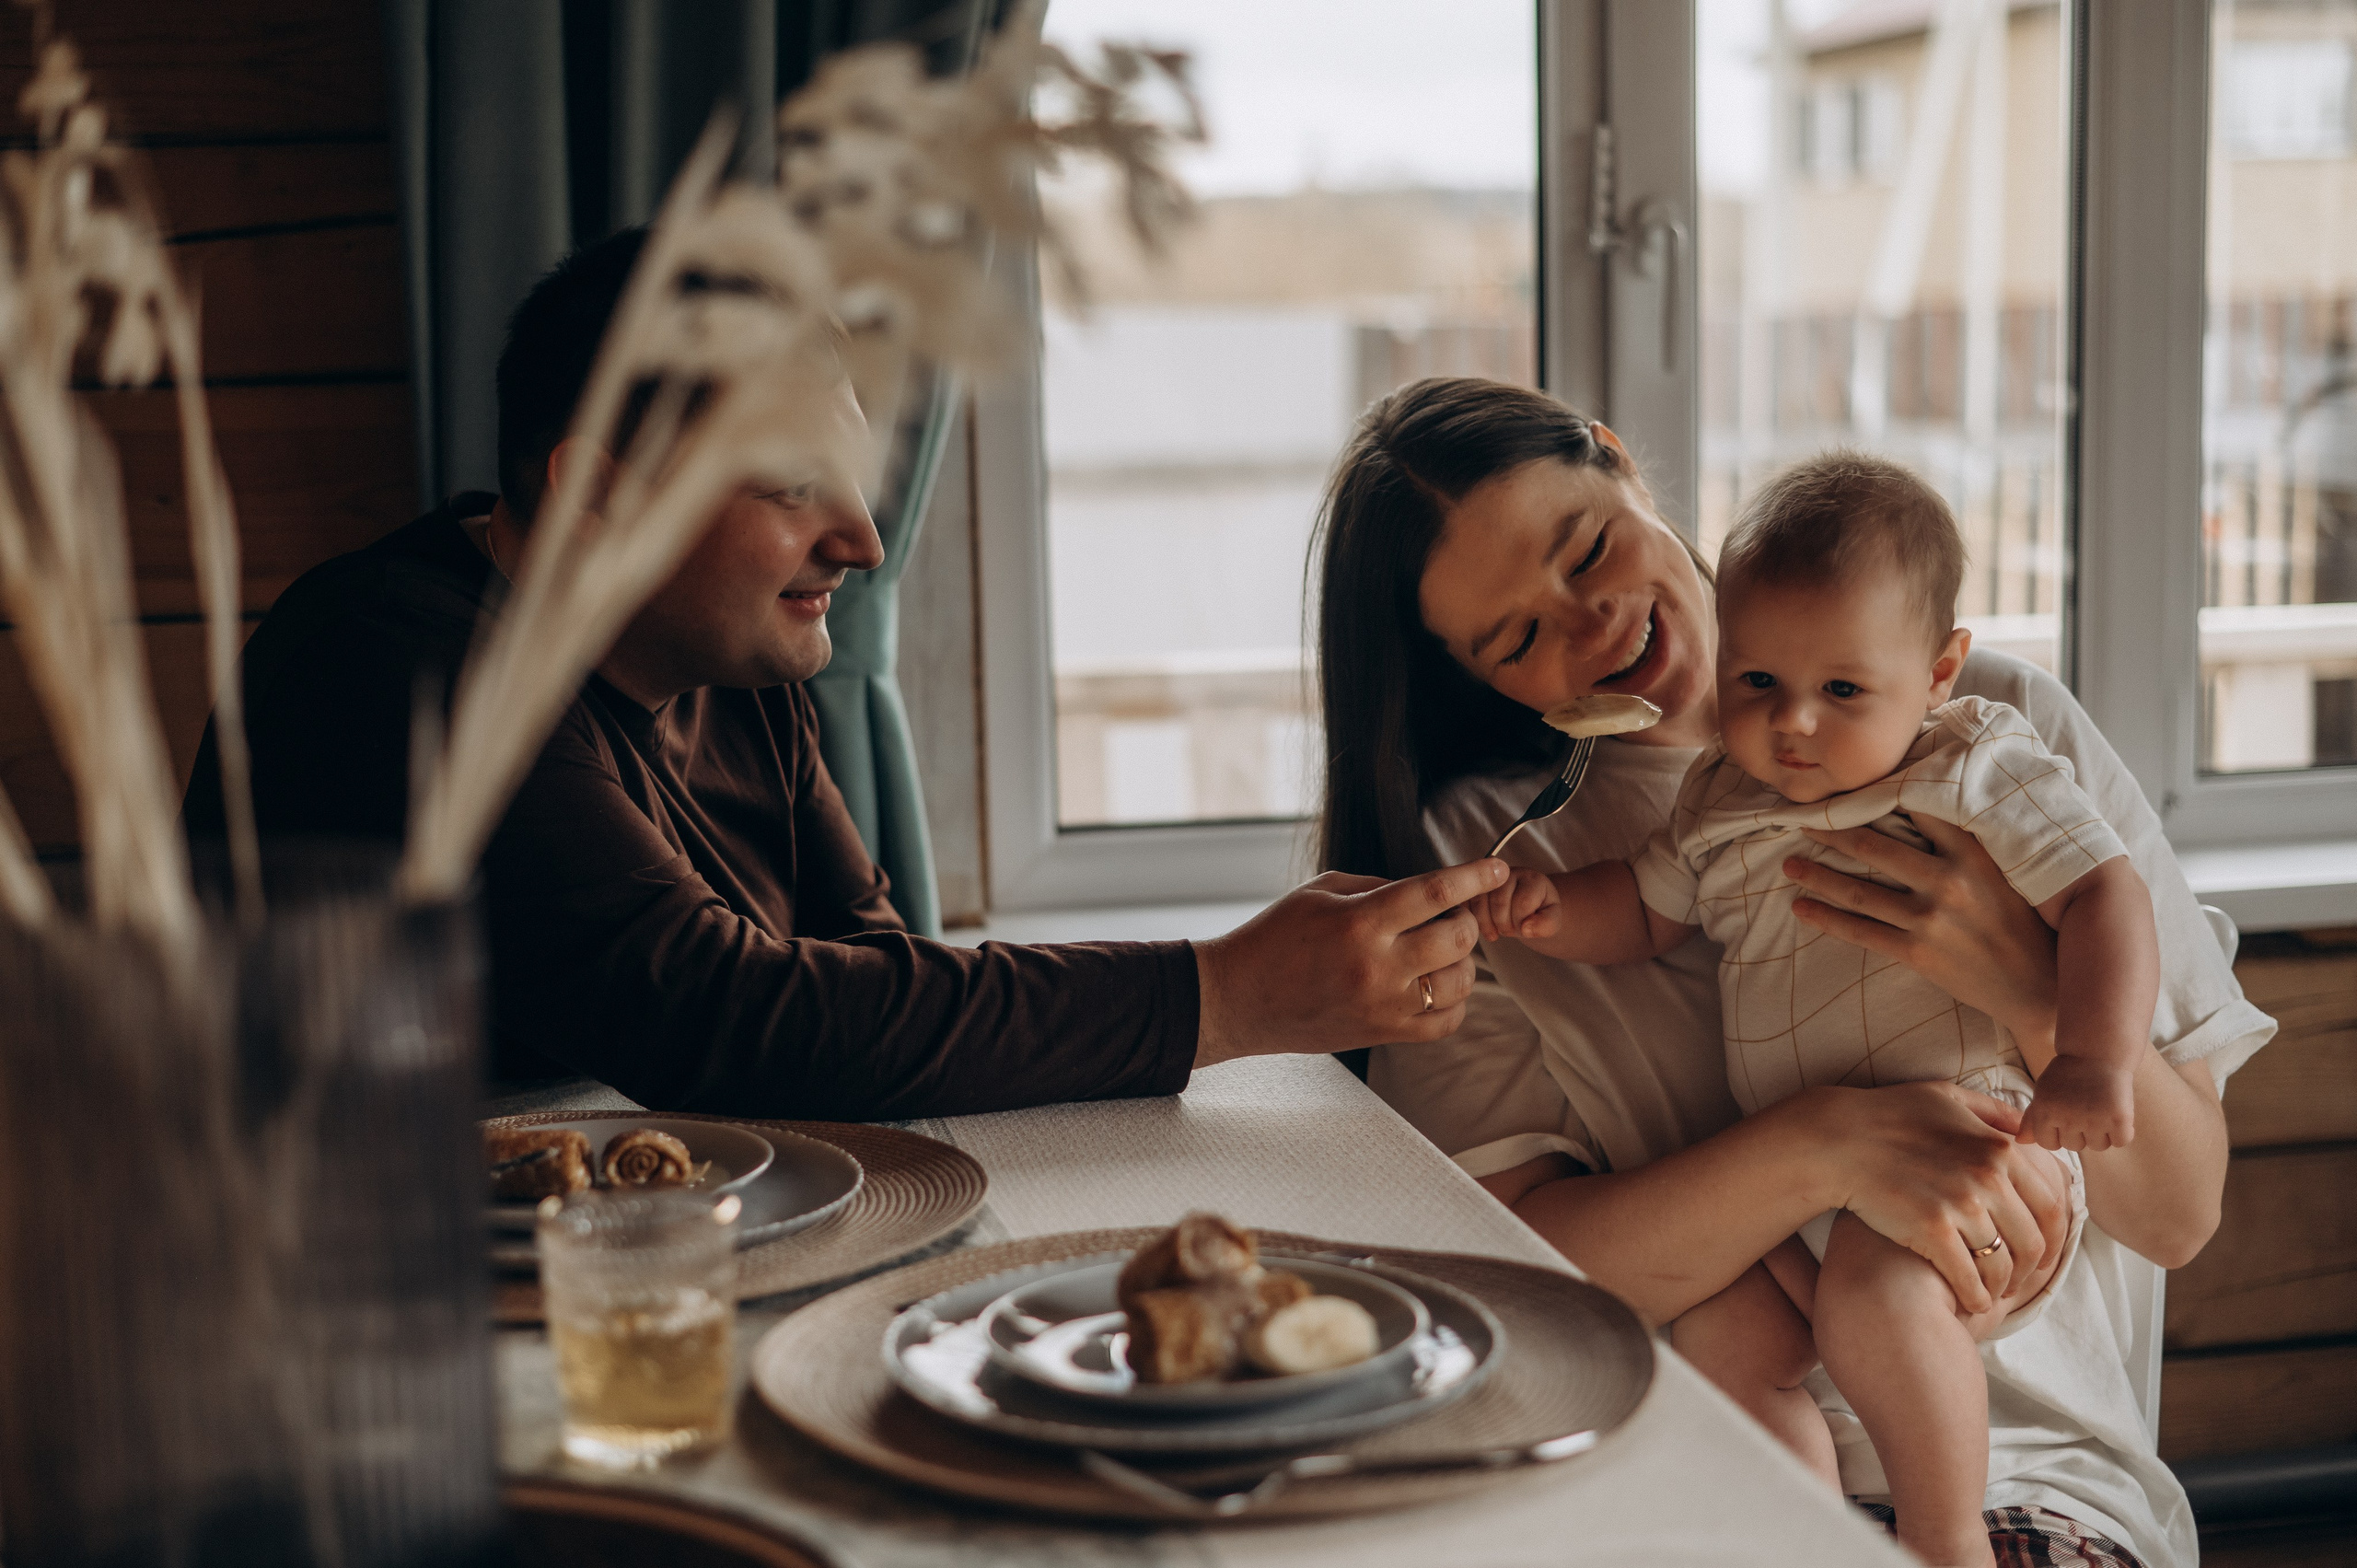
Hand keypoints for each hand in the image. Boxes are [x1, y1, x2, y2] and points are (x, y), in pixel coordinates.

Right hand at [1192, 859, 1508, 1068]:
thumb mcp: (1321, 893)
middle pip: (1458, 937)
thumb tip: (1431, 891)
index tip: (1498, 867)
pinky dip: (1454, 1001)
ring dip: (1462, 960)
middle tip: (1451, 913)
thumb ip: (1379, 887)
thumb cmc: (1275, 937)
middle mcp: (1377, 965)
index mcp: (1360, 921)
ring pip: (1460, 981)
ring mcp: (1383, 1005)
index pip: (1435, 892)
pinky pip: (1445, 1022)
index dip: (1475, 876)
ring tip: (1441, 950)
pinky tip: (1436, 984)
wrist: (1240, 999)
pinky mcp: (1383, 1034)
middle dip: (1466, 918)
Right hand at [1471, 868, 1561, 943]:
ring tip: (1497, 930)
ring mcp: (1486, 877)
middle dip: (1505, 925)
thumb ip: (1548, 924)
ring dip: (1487, 924)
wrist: (1523, 908)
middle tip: (1510, 931)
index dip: (1522, 923)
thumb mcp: (1551, 920)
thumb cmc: (1538, 913)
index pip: (1523, 903)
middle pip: (1499, 903)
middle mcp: (1508, 872)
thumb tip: (1526, 928)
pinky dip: (1472, 920)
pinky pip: (1465, 904)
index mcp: (1532, 878)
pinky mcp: (1470, 886)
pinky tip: (1484, 926)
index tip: (1525, 928)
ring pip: (1479, 903)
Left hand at [1785, 815, 2059, 1052]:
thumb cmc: (2025, 923)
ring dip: (1817, 875)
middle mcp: (1949, 881)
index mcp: (1974, 853)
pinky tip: (1800, 907)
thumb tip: (1932, 805)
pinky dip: (1825, 918)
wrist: (2039, 987)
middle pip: (1873, 847)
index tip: (1845, 788)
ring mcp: (1930, 919)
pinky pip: (1860, 932)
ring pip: (1858, 891)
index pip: (1917, 810)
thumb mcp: (2008, 872)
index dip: (1877, 796)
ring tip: (1788, 863)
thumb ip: (1971, 842)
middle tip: (1801, 820)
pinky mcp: (1917, 952)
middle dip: (1832, 832)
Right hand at [1800, 1081, 2070, 1313]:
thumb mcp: (1948, 1097)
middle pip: (2033, 1241)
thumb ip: (1993, 1112)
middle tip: (2019, 1281)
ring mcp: (1960, 1205)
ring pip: (2003, 1264)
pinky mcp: (1931, 1229)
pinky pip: (1969, 1277)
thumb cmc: (1889, 1115)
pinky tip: (1971, 1302)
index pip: (2051, 1205)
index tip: (2044, 1253)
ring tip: (1993, 1294)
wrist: (1837, 1139)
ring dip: (2003, 1287)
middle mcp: (1988, 1177)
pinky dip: (1976, 1297)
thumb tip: (2028, 1130)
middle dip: (2031, 1270)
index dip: (2055, 1238)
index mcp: (1999, 1148)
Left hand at [2019, 1056, 2135, 1150]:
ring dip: (2102, 1133)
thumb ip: (2032, 1118)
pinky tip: (2117, 1112)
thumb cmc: (2067, 1074)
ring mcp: (2095, 1119)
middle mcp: (2068, 1118)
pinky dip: (2122, 1131)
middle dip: (2080, 1132)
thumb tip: (2021, 1141)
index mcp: (2045, 1111)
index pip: (2049, 1144)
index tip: (2065, 1117)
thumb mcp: (2043, 1091)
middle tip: (2085, 1108)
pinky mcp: (2119, 1118)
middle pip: (2075, 1146)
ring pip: (2099, 1146)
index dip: (2058, 1133)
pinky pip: (2121, 1140)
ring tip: (2101, 1108)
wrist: (2097, 1052)